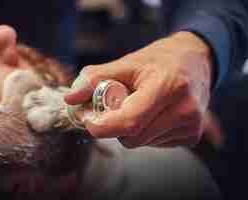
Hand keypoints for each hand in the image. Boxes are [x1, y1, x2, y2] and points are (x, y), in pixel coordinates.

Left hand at [65, 32, 212, 147]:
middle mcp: (184, 110)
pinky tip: (152, 115)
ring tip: (138, 106)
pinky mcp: (192, 136)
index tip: (88, 119)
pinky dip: (145, 133)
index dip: (102, 125)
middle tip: (115, 106)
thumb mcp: (127, 63)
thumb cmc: (159, 60)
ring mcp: (191, 126)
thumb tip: (70, 98)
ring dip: (130, 130)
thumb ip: (95, 78)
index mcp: (167, 86)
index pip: (129, 122)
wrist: (195, 61)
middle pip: (132, 138)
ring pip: (141, 143)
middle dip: (114, 126)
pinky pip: (154, 144)